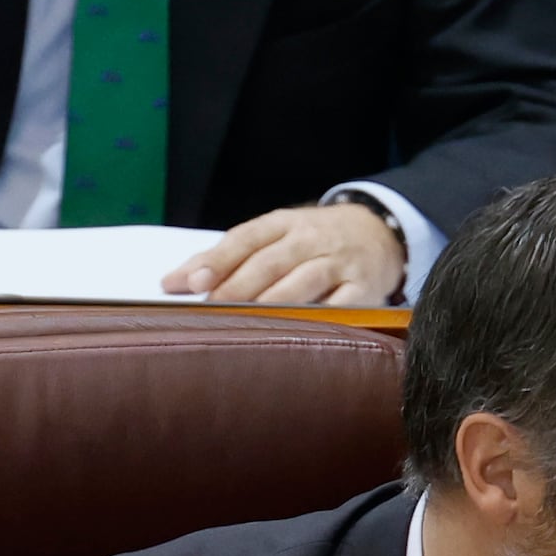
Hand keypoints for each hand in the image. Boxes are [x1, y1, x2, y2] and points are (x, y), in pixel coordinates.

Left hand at [169, 201, 403, 306]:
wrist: (381, 231)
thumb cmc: (313, 240)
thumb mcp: (276, 236)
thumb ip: (228, 257)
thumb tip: (174, 282)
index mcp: (284, 223)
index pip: (245, 238)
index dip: (217, 260)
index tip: (189, 282)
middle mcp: (311, 238)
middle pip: (269, 262)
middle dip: (237, 287)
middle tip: (210, 308)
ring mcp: (339, 262)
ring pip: (303, 282)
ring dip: (272, 303)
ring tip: (245, 323)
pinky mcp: (365, 287)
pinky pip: (341, 305)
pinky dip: (320, 318)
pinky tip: (297, 332)